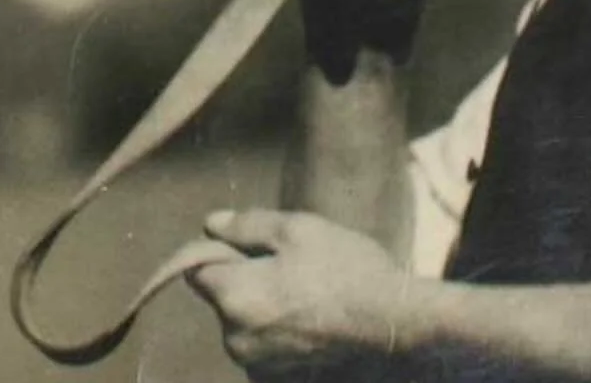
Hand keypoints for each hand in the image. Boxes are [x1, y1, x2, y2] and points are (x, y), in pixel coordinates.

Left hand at [188, 208, 420, 379]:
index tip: (251, 245)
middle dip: (246, 279)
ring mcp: (259, 368)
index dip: (219, 251)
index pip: (197, 270)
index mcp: (235, 299)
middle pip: (224, 299)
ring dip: (265, 307)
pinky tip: (314, 319)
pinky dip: (281, 333)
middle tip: (292, 265)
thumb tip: (210, 224)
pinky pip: (265, 348)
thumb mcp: (297, 229)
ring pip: (245, 324)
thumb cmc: (345, 269)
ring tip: (310, 293)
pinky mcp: (280, 382)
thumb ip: (246, 226)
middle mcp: (237, 341)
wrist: (394, 324)